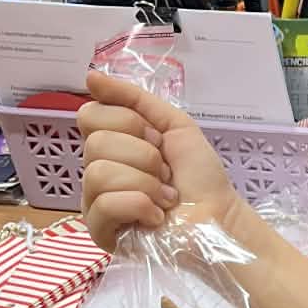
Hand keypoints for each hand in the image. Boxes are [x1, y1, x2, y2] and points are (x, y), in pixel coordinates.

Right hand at [79, 74, 307, 307]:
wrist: (218, 216)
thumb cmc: (199, 176)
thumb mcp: (173, 125)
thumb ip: (132, 98)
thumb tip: (90, 75)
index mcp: (109, 144)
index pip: (89, 115)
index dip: (130, 125)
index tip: (158, 142)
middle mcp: (95, 170)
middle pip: (95, 144)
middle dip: (144, 156)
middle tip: (165, 173)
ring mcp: (94, 202)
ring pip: (99, 173)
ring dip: (146, 183)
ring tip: (165, 197)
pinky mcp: (99, 232)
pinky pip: (105, 205)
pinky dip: (140, 205)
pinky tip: (156, 217)